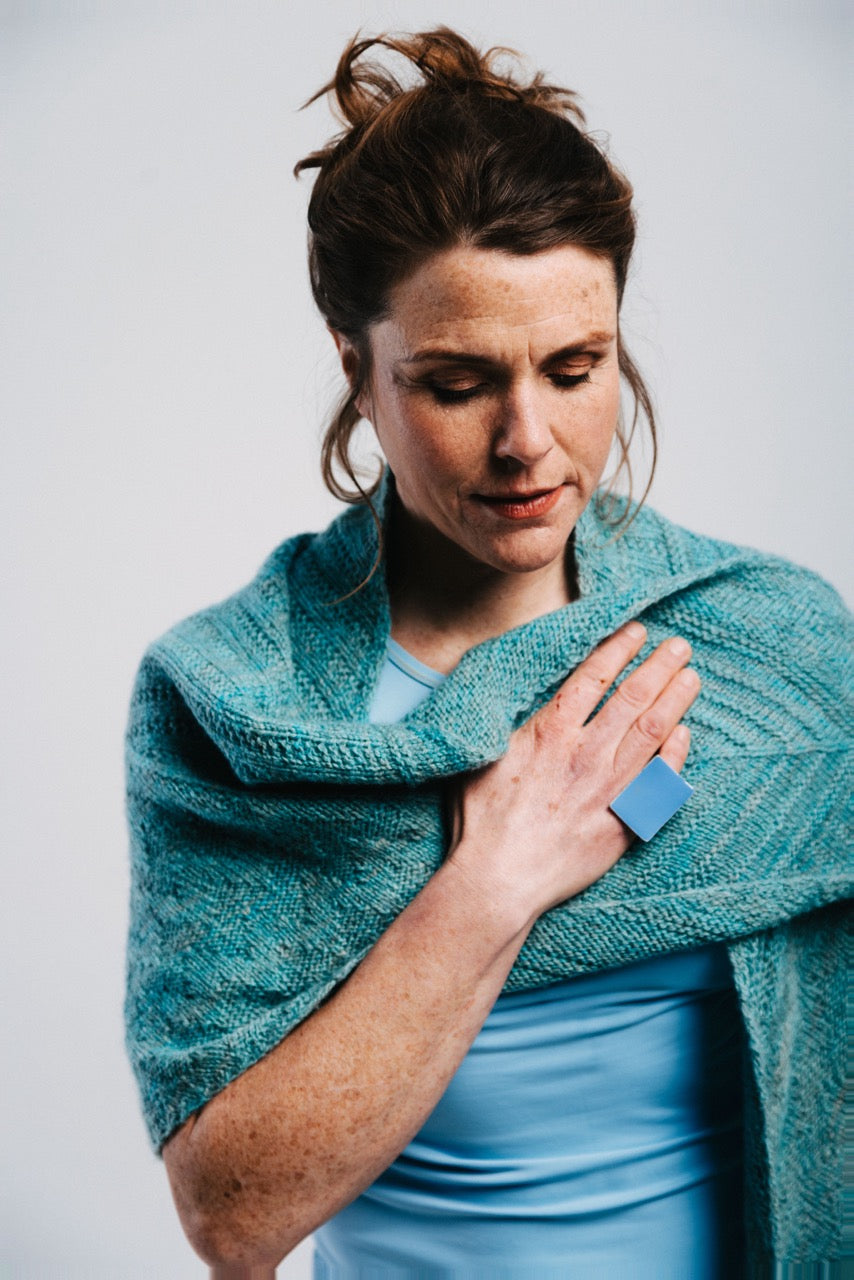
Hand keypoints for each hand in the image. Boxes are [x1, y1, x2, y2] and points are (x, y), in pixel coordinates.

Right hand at [447, 621, 698, 924]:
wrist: (498, 879)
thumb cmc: (481, 820)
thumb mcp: (484, 754)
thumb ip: (510, 721)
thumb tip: (520, 691)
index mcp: (550, 732)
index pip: (594, 677)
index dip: (619, 649)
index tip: (638, 631)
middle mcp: (586, 754)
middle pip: (632, 698)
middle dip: (659, 666)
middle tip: (680, 645)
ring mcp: (609, 789)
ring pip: (652, 733)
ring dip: (675, 700)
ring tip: (691, 677)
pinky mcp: (623, 822)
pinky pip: (659, 782)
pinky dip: (675, 755)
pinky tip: (684, 735)